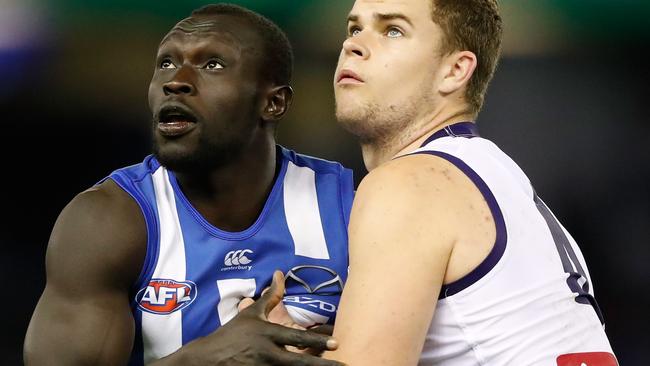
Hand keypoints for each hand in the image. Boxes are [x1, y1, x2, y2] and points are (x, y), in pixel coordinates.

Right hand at [154, 271, 343, 365]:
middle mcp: (268, 353)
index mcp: (267, 334)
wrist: (208, 359)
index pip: (296, 337)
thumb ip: (271, 297)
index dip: (317, 341)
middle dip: (322, 364)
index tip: (336, 343)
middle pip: (300, 361)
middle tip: (343, 364)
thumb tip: (279, 274)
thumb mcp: (252, 314)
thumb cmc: (233, 333)